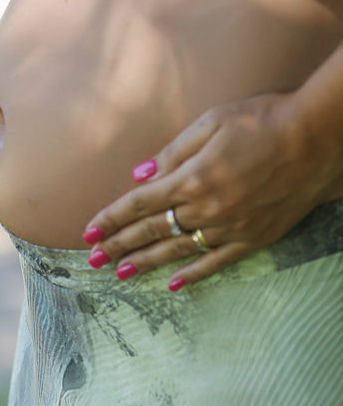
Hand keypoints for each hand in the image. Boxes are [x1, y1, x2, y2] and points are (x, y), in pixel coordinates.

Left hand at [82, 92, 342, 288]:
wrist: (317, 137)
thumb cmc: (262, 120)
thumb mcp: (210, 123)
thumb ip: (172, 153)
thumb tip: (139, 175)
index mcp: (191, 178)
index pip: (139, 204)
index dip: (111, 218)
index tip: (88, 231)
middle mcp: (207, 208)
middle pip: (152, 230)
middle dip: (118, 245)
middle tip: (93, 259)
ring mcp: (231, 226)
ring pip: (178, 250)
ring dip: (146, 262)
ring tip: (120, 273)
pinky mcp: (255, 237)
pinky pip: (216, 261)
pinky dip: (193, 274)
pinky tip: (172, 284)